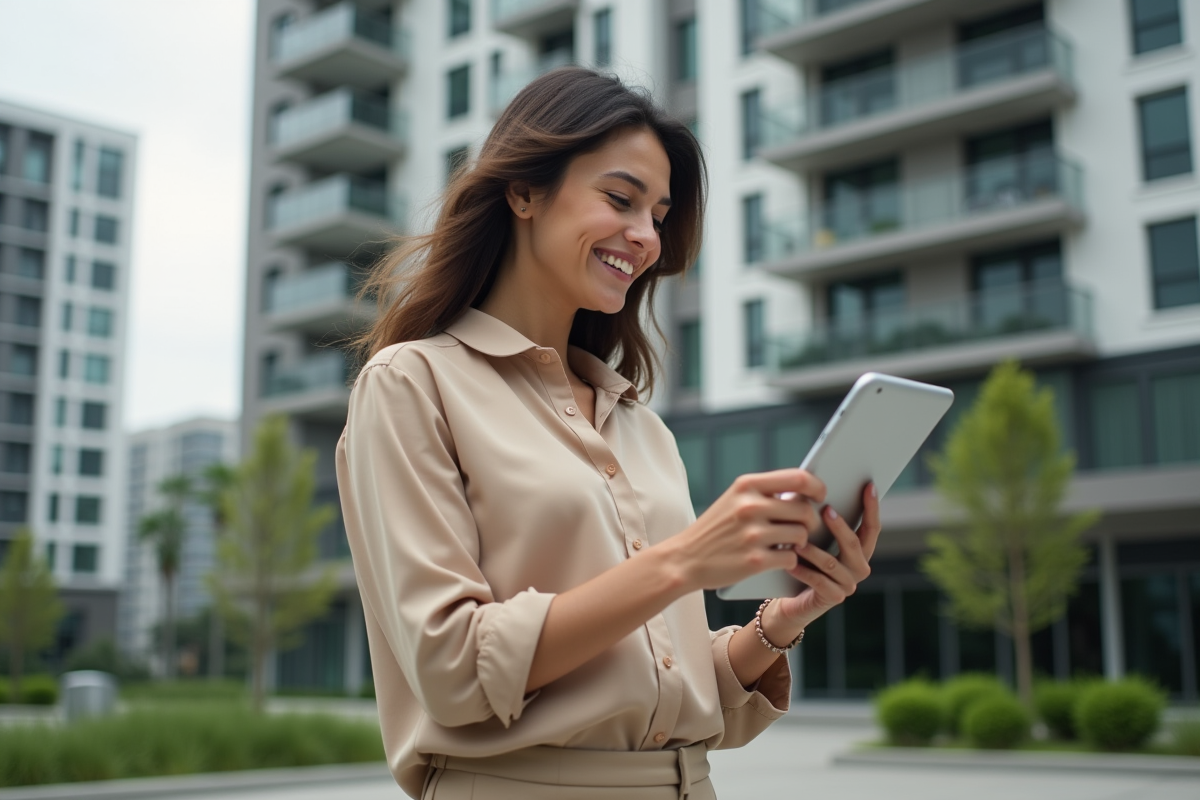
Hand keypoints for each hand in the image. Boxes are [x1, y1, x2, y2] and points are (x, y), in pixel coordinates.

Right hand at [662, 469, 825, 591]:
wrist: (684, 559)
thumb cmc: (715, 529)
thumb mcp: (734, 499)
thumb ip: (765, 492)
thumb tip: (806, 492)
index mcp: (747, 486)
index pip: (798, 478)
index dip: (816, 487)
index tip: (820, 495)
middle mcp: (750, 506)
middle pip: (804, 510)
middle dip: (809, 522)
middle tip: (802, 528)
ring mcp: (752, 535)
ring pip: (801, 535)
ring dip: (799, 543)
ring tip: (787, 544)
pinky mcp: (755, 561)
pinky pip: (791, 558)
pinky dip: (789, 560)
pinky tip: (777, 559)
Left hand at [773, 483, 880, 627]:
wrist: (789, 599)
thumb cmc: (800, 560)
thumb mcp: (810, 537)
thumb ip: (818, 518)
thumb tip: (811, 491)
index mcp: (859, 550)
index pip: (871, 527)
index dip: (872, 507)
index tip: (869, 486)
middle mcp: (859, 567)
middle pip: (855, 544)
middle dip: (840, 526)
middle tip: (826, 510)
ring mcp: (848, 584)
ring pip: (832, 563)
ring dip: (813, 551)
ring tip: (797, 541)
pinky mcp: (834, 598)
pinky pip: (819, 582)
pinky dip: (803, 571)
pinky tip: (790, 563)